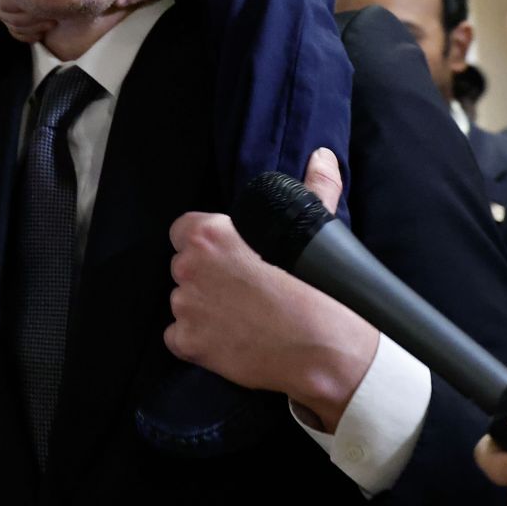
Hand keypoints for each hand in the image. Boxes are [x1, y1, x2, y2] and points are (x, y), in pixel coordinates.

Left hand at [165, 147, 377, 430]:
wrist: (326, 348)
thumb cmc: (320, 288)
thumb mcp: (317, 228)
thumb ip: (314, 186)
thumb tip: (321, 157)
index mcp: (208, 234)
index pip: (183, 231)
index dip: (205, 244)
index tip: (229, 256)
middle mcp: (188, 267)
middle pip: (184, 267)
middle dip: (207, 278)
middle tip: (243, 290)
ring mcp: (185, 308)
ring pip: (183, 303)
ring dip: (204, 309)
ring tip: (243, 318)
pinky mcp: (188, 343)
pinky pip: (180, 338)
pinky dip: (199, 341)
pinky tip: (232, 340)